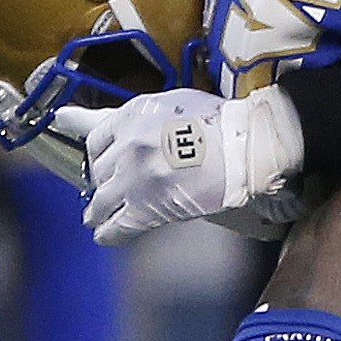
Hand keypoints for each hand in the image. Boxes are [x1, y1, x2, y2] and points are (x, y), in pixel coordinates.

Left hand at [77, 87, 305, 245]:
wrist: (245, 148)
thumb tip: (115, 121)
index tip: (98, 160)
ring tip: (95, 217)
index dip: (97, 153)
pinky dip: (108, 234)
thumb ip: (139, 116)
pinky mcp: (146, 208)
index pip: (96, 138)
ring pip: (100, 201)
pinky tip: (105, 236)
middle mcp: (127, 146)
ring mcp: (133, 179)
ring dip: (97, 211)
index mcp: (132, 117)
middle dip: (103, 180)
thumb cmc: (220, 123)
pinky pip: (116, 227)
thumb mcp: (173, 104)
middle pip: (97, 170)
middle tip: (110, 187)